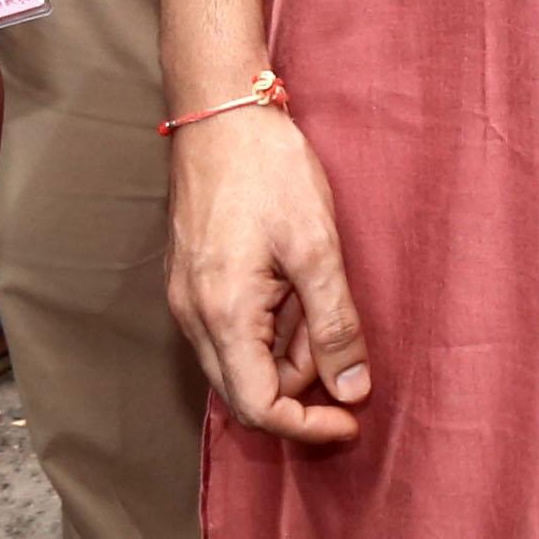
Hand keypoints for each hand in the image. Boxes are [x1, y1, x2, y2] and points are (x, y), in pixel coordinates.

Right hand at [164, 99, 368, 447]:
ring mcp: (187, 300)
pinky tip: (296, 283)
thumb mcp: (317, 247)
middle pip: (248, 390)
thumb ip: (334, 325)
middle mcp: (193, 318)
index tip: (351, 420)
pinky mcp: (192, 281)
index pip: (258, 407)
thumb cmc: (269, 172)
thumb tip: (352, 391)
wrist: (220, 112)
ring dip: (288, 346)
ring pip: (241, 360)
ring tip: (318, 289)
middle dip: (302, 381)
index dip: (307, 426)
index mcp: (222, 316)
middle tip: (342, 335)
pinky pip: (232, 329)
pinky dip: (270, 324)